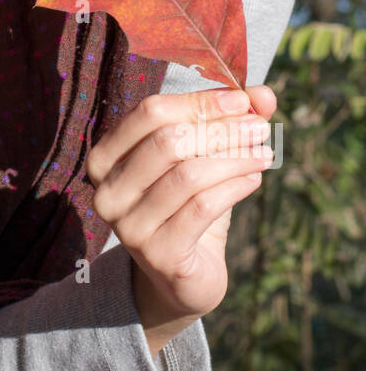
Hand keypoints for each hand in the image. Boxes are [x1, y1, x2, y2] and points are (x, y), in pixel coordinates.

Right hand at [85, 84, 276, 336]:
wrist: (183, 276)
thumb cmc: (189, 204)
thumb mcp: (202, 157)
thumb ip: (228, 121)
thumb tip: (264, 94)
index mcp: (105, 157)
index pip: (150, 113)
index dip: (199, 102)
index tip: (242, 99)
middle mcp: (107, 191)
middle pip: (169, 141)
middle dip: (221, 130)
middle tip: (260, 128)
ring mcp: (129, 226)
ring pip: (188, 175)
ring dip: (234, 158)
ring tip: (264, 154)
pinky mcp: (158, 254)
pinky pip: (202, 208)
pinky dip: (234, 188)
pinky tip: (253, 180)